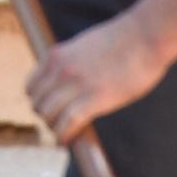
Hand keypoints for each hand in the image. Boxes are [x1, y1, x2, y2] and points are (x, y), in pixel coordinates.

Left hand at [27, 13, 165, 142]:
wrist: (144, 35)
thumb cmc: (122, 41)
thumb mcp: (85, 45)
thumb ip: (72, 62)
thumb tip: (69, 80)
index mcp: (57, 55)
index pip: (32, 86)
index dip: (38, 101)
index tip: (48, 109)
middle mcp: (61, 69)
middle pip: (38, 103)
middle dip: (46, 116)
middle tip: (58, 123)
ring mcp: (76, 84)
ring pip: (49, 114)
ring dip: (54, 127)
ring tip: (63, 133)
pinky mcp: (95, 98)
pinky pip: (68, 122)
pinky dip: (64, 134)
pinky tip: (66, 141)